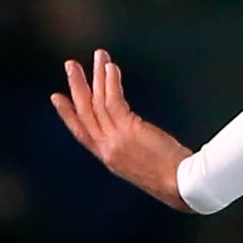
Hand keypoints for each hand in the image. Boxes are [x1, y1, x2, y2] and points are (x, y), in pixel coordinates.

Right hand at [50, 51, 191, 209]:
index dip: (68, 114)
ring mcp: (116, 138)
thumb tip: (139, 139)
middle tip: (70, 66)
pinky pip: (114, 99)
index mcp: (110, 159)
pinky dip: (111, 82)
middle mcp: (108, 148)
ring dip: (96, 76)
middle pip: (85, 112)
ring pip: (98, 101)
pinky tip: (111, 68)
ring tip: (97, 56)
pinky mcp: (128, 129)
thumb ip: (134, 152)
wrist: (183, 186)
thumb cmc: (174, 180)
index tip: (58, 97)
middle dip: (76, 86)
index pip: (83, 133)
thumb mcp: (144, 170)